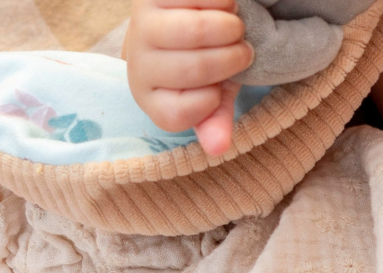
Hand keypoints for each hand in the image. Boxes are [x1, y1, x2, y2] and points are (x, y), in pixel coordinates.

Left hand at [125, 0, 253, 155]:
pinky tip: (227, 5)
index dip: (210, 101)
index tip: (219, 89)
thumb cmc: (201, 66)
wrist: (176, 23)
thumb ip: (216, 121)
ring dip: (229, 27)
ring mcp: (141, 26)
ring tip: (237, 27)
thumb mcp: (213, 98)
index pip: (180, 113)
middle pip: (195, 68)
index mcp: (150, 100)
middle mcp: (138, 65)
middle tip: (245, 51)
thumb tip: (218, 148)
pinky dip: (222, 2)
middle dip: (232, 58)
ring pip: (194, 30)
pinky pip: (194, 0)